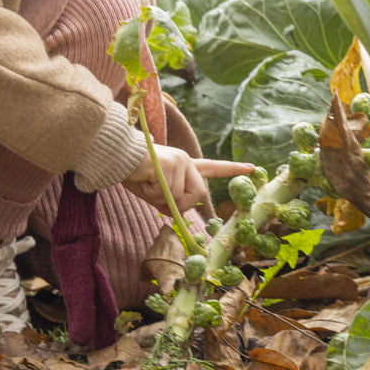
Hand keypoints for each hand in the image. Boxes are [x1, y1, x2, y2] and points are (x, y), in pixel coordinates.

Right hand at [123, 144, 255, 214]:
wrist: (117, 155)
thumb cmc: (132, 172)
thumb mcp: (153, 190)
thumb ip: (168, 200)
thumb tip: (176, 214)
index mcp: (183, 164)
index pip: (211, 167)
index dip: (231, 170)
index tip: (252, 168)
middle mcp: (185, 160)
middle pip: (199, 193)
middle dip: (182, 203)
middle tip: (161, 200)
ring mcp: (180, 161)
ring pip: (181, 196)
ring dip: (163, 199)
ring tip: (147, 184)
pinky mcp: (171, 164)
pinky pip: (168, 192)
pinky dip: (154, 194)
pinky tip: (144, 179)